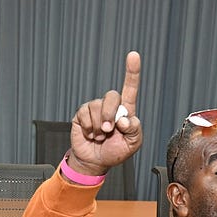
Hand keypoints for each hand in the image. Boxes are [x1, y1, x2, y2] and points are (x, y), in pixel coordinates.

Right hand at [67, 51, 142, 175]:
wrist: (95, 162)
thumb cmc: (116, 152)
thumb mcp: (132, 144)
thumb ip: (134, 130)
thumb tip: (123, 118)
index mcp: (126, 110)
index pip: (130, 88)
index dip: (132, 72)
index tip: (133, 55)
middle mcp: (111, 106)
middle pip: (112, 96)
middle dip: (109, 114)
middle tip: (108, 131)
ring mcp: (96, 109)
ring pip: (97, 107)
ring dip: (98, 126)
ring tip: (100, 136)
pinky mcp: (82, 114)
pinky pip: (84, 113)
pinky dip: (88, 127)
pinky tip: (90, 134)